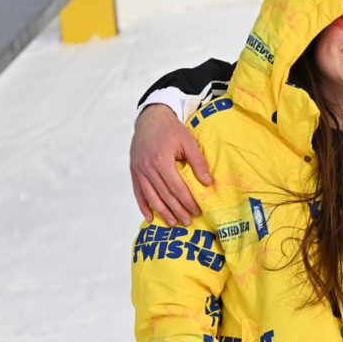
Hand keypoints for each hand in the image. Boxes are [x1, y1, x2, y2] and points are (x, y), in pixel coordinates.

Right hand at [129, 104, 213, 224]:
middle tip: (188, 222)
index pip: (177, 187)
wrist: (150, 118)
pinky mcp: (134, 171)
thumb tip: (208, 183)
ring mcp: (139, 170)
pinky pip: (138, 193)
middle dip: (177, 211)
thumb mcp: (188, 141)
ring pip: (151, 197)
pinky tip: (150, 217)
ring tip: (173, 223)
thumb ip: (198, 162)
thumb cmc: (172, 129)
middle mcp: (147, 167)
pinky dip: (144, 206)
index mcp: (162, 160)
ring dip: (162, 212)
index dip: (187, 201)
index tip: (197, 211)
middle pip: (164, 195)